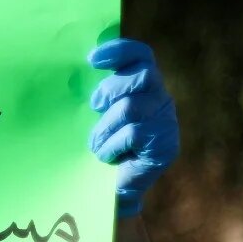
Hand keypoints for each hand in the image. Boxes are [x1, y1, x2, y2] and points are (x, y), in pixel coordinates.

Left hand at [88, 39, 178, 217]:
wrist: (110, 190)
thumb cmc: (100, 145)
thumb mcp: (96, 114)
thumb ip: (97, 92)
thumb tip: (75, 70)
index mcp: (145, 86)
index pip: (142, 56)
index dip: (120, 51)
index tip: (92, 59)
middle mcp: (162, 100)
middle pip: (142, 75)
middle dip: (111, 88)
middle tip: (94, 106)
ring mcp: (167, 123)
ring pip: (131, 107)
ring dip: (105, 127)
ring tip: (96, 144)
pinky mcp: (166, 146)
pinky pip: (133, 133)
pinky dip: (112, 145)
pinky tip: (106, 157)